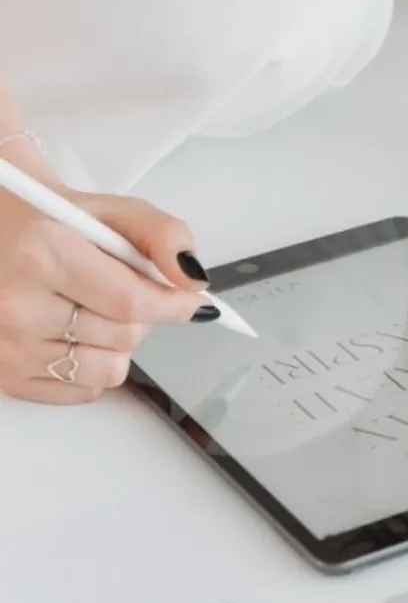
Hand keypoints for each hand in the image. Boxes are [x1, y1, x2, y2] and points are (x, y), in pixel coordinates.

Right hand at [0, 189, 211, 403]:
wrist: (7, 239)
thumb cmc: (62, 227)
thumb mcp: (116, 212)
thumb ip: (165, 235)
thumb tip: (192, 279)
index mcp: (44, 253)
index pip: (131, 302)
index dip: (175, 304)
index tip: (194, 302)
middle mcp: (17, 304)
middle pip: (125, 336)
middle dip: (141, 315)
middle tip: (117, 289)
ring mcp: (9, 346)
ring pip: (110, 370)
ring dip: (119, 343)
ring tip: (93, 309)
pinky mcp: (8, 378)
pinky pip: (86, 391)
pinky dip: (94, 366)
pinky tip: (73, 332)